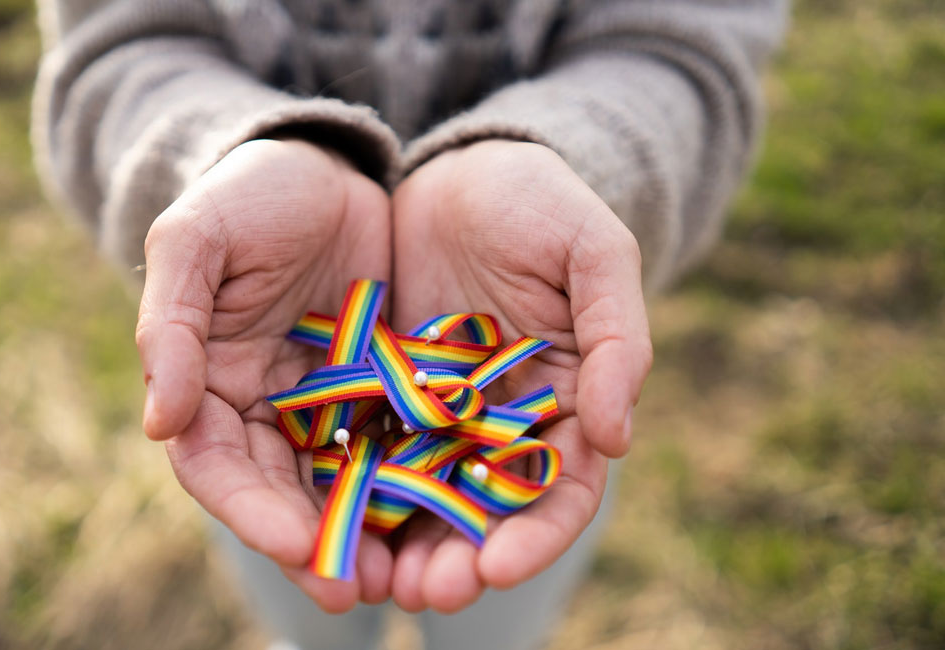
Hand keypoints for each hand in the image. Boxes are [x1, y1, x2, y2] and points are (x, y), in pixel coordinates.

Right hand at [137, 139, 392, 611]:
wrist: (324, 162)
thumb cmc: (249, 195)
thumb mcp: (195, 240)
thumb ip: (171, 326)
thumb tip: (157, 424)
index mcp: (210, 387)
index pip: (219, 467)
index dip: (252, 511)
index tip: (296, 543)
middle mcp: (267, 412)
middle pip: (285, 496)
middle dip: (318, 546)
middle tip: (358, 589)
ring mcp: (329, 408)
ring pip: (347, 485)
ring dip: (374, 535)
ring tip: (413, 576)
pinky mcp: (387, 393)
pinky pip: (404, 445)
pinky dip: (423, 483)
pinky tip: (455, 512)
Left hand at [388, 140, 651, 612]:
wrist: (462, 167)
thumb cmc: (542, 204)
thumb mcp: (594, 254)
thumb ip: (618, 339)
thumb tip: (619, 439)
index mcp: (566, 403)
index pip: (562, 491)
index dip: (536, 536)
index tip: (496, 566)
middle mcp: (503, 424)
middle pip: (488, 512)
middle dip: (460, 558)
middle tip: (424, 593)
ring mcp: (440, 414)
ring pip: (424, 495)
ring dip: (402, 544)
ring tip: (371, 579)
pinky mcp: (384, 393)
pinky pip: (367, 448)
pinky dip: (353, 488)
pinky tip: (326, 517)